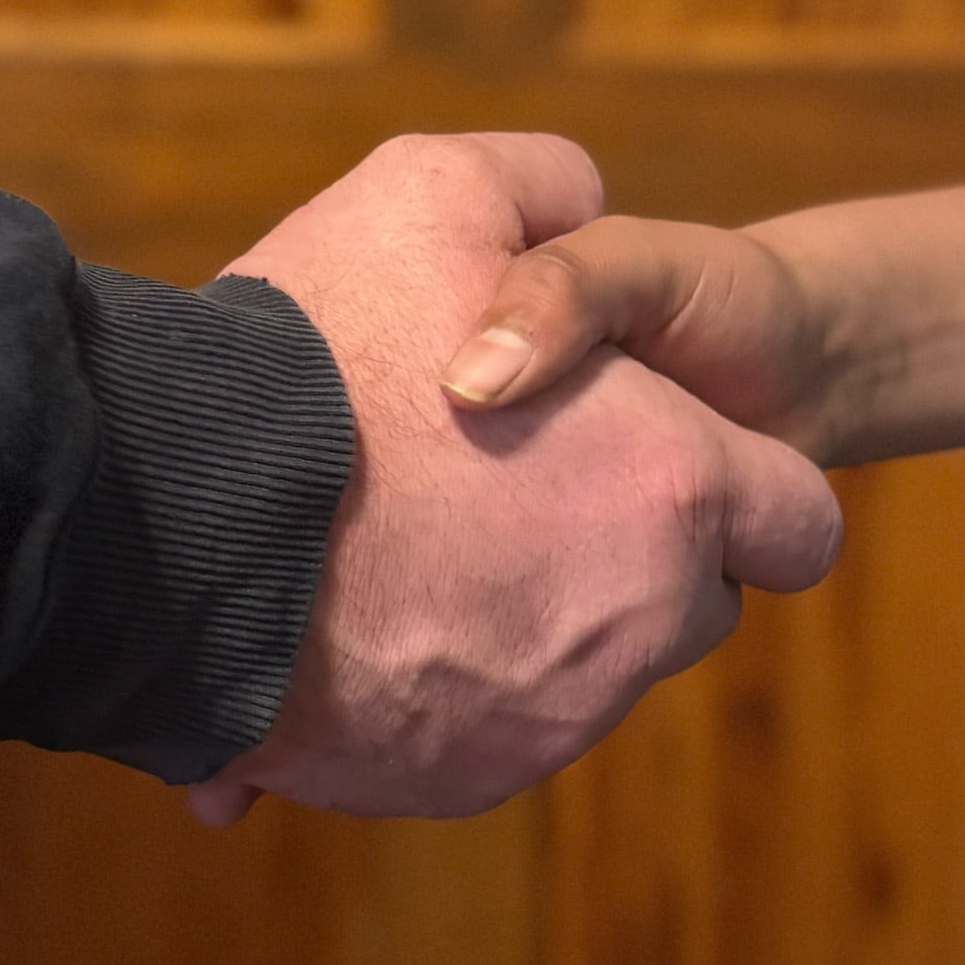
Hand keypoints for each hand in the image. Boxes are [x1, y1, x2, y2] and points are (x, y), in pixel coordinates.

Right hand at [188, 140, 842, 826]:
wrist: (167, 521)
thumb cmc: (316, 347)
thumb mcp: (432, 191)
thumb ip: (542, 186)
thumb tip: (577, 196)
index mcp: (669, 488)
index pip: (797, 525)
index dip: (743, 486)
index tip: (664, 461)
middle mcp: (635, 621)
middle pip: (690, 603)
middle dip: (630, 551)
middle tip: (518, 487)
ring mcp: (552, 718)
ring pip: (592, 671)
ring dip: (538, 615)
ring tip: (423, 542)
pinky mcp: (463, 778)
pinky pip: (494, 731)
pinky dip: (453, 686)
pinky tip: (367, 613)